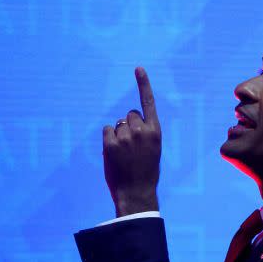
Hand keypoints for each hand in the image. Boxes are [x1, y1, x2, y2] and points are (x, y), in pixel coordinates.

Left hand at [102, 67, 160, 216]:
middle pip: (129, 114)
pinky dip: (108, 139)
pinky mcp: (111, 144)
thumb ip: (144, 133)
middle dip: (128, 125)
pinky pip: (106, 131)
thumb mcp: (153, 150)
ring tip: (124, 153)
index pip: (148, 103)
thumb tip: (126, 122)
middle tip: (131, 144)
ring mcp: (126, 137)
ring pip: (117, 124)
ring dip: (118, 134)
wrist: (136, 192)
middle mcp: (142, 131)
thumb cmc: (146, 172)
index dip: (143, 84)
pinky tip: (114, 153)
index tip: (138, 68)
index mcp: (156, 132)